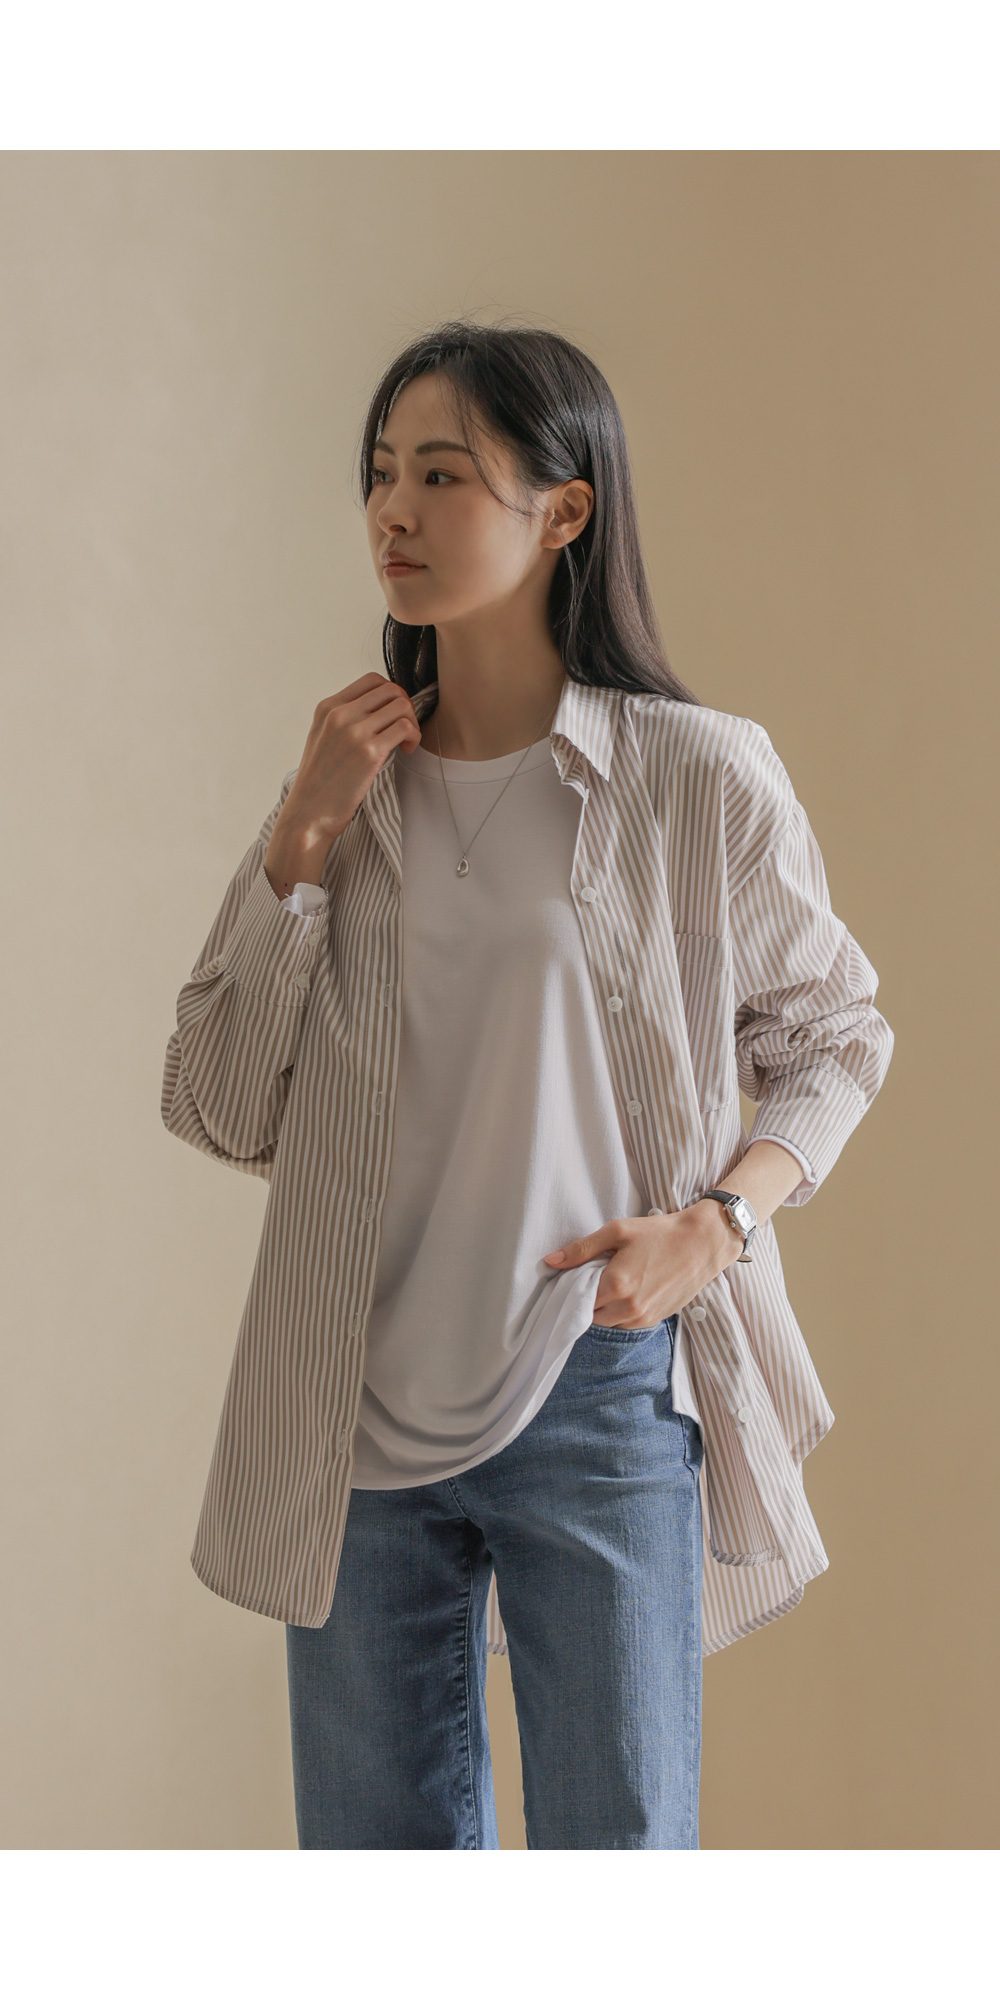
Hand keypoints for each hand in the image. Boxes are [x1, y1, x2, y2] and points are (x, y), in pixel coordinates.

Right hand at [265, 672, 420, 890]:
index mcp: (327, 708)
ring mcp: (354, 731)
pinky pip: (405, 728)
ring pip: (401, 705)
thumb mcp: (321, 739)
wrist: (308, 814)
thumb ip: (343, 720)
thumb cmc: (319, 783)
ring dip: (412, 722)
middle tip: (403, 730)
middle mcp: (340, 714)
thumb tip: (378, 712)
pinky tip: (405, 751)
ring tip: (405, 743)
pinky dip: (413, 737)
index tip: (392, 716)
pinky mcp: (370, 752)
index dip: (390, 695)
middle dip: (405, 707)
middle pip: (390, 689)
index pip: (371, 681)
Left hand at [543, 1201, 738, 1326]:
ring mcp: (643, 1317)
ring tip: (615, 1281)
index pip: (577, 1300)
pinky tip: (630, 1289)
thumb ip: (581, 1249)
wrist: (702, 1244)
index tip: (575, 1276)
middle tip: (595, 1276)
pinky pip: (626, 1324)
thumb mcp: (617, 1231)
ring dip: (604, 1308)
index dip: (573, 1289)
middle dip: (588, 1299)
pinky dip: (621, 1312)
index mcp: (616, 1285)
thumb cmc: (660, 1233)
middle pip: (590, 1315)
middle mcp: (628, 1308)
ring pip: (608, 1323)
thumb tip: (550, 1261)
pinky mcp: (655, 1320)